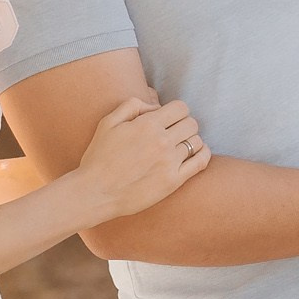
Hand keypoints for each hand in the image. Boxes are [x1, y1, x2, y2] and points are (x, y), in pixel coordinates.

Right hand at [73, 97, 209, 222]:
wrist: (95, 193)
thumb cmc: (99, 157)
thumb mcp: (108, 122)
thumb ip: (132, 106)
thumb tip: (155, 106)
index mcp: (147, 125)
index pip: (180, 108)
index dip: (176, 111)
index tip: (169, 119)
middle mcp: (162, 142)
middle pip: (191, 123)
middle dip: (183, 124)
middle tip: (173, 133)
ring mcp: (169, 162)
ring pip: (196, 141)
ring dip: (190, 140)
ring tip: (179, 145)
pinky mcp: (173, 181)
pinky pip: (201, 162)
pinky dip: (203, 154)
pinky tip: (195, 153)